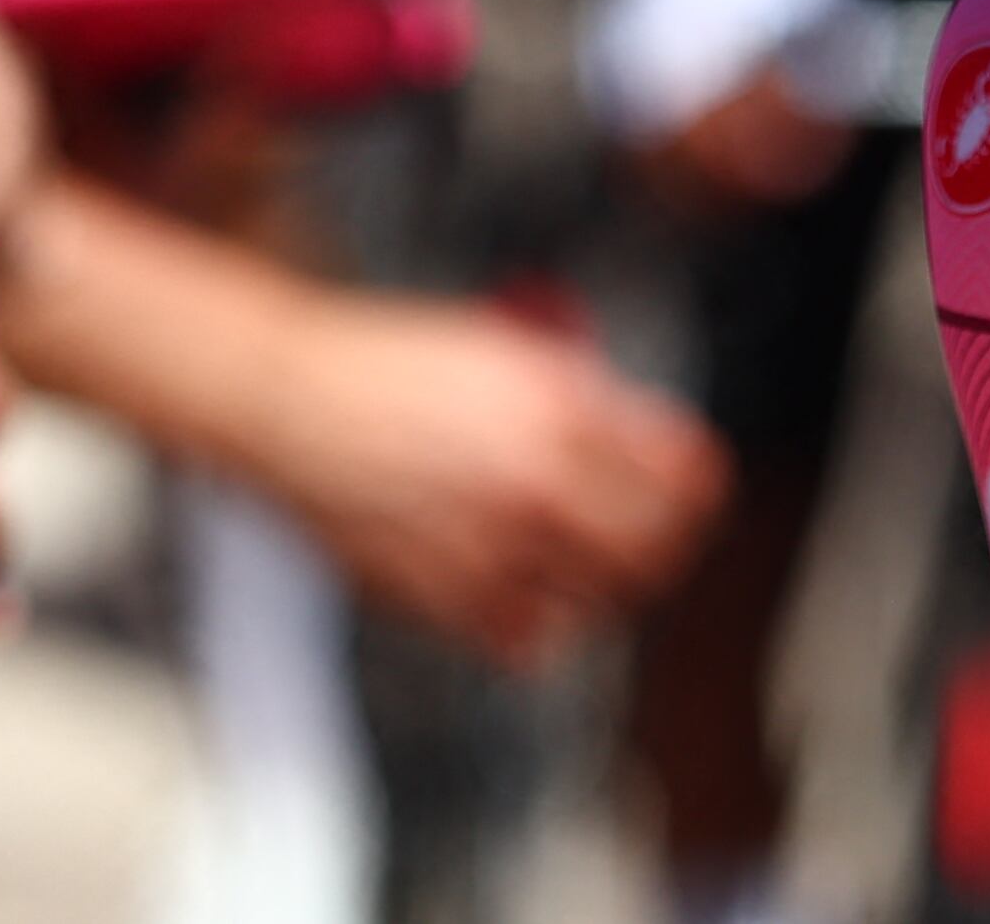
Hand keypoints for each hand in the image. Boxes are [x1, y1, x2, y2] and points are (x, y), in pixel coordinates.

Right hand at [239, 295, 725, 668]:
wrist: (290, 404)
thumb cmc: (391, 365)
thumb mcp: (505, 351)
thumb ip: (580, 398)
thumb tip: (646, 442)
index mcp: (562, 409)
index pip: (683, 476)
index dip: (698, 486)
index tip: (695, 489)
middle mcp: (537, 483)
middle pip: (655, 553)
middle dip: (663, 544)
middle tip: (651, 535)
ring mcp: (493, 549)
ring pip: (601, 604)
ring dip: (604, 586)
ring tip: (581, 559)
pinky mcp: (446, 599)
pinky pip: (532, 638)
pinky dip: (539, 621)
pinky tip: (522, 586)